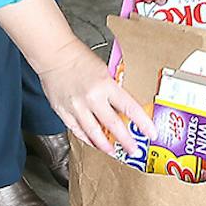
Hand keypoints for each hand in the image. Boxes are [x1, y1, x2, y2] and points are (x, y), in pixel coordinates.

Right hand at [34, 38, 149, 160]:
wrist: (54, 54)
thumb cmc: (78, 57)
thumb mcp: (103, 70)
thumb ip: (111, 90)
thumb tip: (120, 106)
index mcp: (106, 85)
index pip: (130, 108)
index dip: (143, 123)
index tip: (151, 133)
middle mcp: (92, 98)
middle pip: (113, 125)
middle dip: (126, 141)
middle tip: (134, 150)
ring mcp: (77, 107)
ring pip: (93, 133)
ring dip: (105, 145)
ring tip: (113, 151)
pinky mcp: (63, 111)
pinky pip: (77, 130)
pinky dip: (86, 139)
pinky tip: (93, 143)